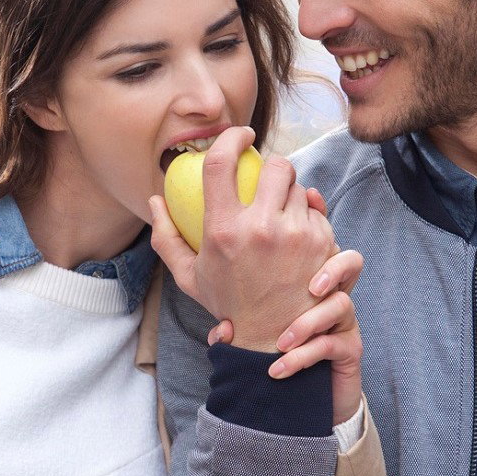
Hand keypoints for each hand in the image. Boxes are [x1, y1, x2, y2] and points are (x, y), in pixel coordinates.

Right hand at [148, 127, 336, 351]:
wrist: (273, 340)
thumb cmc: (227, 305)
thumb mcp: (189, 276)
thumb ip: (166, 238)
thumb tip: (155, 200)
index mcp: (223, 230)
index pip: (221, 162)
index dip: (230, 138)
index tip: (240, 135)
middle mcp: (261, 228)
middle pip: (275, 166)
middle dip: (273, 166)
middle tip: (267, 180)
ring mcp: (295, 235)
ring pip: (300, 187)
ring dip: (291, 194)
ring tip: (281, 214)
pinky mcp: (321, 243)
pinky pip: (317, 211)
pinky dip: (308, 216)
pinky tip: (298, 233)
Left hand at [208, 248, 365, 422]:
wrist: (300, 402)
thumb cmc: (277, 357)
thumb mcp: (253, 335)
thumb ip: (237, 326)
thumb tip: (222, 331)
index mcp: (312, 283)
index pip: (322, 248)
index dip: (318, 241)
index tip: (292, 246)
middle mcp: (333, 297)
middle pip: (350, 263)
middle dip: (329, 271)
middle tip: (310, 288)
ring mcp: (345, 323)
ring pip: (340, 304)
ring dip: (308, 322)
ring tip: (281, 344)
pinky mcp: (350, 350)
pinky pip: (331, 344)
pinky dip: (304, 355)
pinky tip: (280, 369)